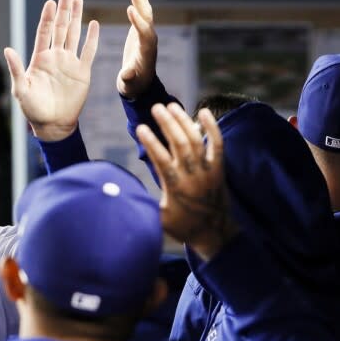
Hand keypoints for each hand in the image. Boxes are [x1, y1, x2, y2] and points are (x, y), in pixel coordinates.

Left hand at [4, 0, 98, 140]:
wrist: (52, 124)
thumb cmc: (33, 109)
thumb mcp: (21, 89)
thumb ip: (16, 69)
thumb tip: (7, 49)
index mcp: (40, 59)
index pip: (44, 32)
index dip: (47, 17)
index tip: (51, 2)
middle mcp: (55, 57)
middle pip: (60, 28)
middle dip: (63, 10)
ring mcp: (69, 63)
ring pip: (74, 35)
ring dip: (76, 18)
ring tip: (79, 0)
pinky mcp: (82, 72)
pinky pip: (88, 52)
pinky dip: (91, 38)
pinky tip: (93, 24)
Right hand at [117, 0, 157, 98]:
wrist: (140, 84)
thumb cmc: (133, 85)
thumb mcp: (129, 85)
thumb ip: (128, 79)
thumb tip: (127, 74)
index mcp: (146, 53)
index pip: (144, 34)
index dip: (138, 23)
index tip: (130, 10)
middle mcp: (149, 40)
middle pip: (147, 19)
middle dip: (141, 4)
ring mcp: (147, 34)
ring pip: (146, 13)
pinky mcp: (142, 30)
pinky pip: (142, 13)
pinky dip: (138, 0)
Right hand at [136, 103, 238, 259]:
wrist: (214, 234)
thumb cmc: (182, 227)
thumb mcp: (158, 219)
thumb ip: (143, 204)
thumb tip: (120, 191)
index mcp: (175, 188)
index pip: (162, 161)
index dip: (151, 143)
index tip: (141, 128)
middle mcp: (192, 176)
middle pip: (180, 145)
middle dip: (168, 124)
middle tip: (156, 107)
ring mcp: (207, 171)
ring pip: (197, 141)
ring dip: (184, 122)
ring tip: (172, 105)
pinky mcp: (219, 169)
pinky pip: (218, 145)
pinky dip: (212, 128)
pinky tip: (204, 111)